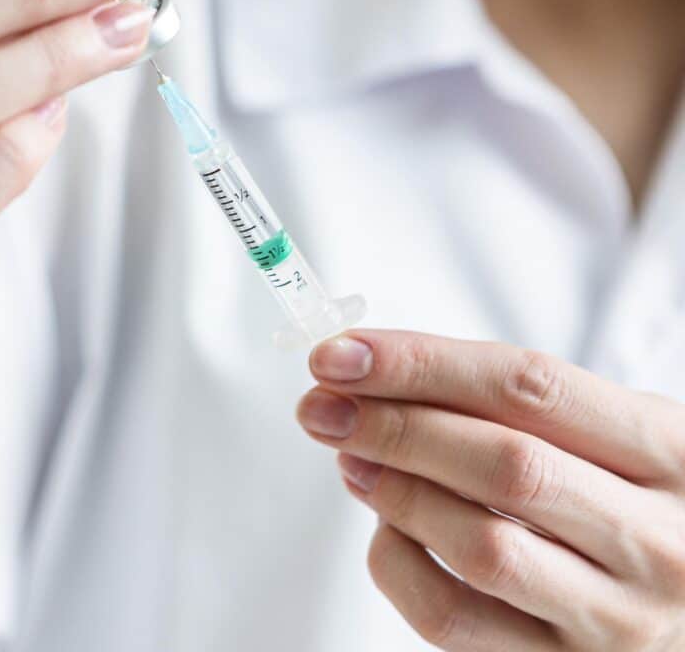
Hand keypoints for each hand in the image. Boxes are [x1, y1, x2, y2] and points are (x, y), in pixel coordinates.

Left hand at [296, 330, 684, 649]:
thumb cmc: (623, 490)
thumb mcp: (604, 427)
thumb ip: (503, 400)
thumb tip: (363, 378)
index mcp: (669, 448)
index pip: (529, 386)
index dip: (421, 363)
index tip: (341, 353)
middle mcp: (658, 538)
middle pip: (504, 464)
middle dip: (394, 425)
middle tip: (322, 403)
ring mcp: (619, 619)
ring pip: (479, 546)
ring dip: (392, 490)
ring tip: (349, 455)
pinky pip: (454, 620)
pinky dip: (398, 562)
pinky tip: (386, 526)